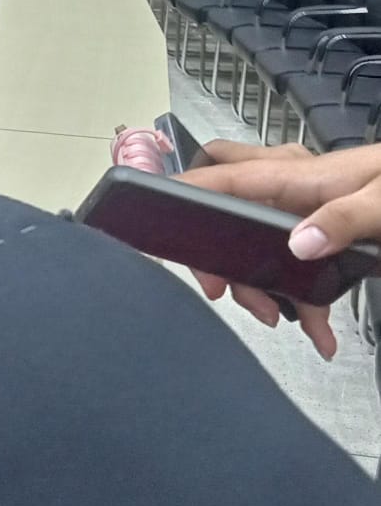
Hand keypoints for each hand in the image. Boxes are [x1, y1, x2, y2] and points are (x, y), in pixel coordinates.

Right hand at [178, 141, 380, 360]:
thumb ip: (343, 220)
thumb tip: (298, 245)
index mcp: (293, 174)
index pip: (216, 178)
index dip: (179, 201)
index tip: (161, 235)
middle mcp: (289, 185)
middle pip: (222, 212)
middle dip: (221, 259)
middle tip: (226, 294)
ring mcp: (303, 205)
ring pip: (254, 243)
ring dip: (263, 287)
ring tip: (286, 320)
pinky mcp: (321, 227)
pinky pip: (292, 261)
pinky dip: (302, 298)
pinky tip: (319, 331)